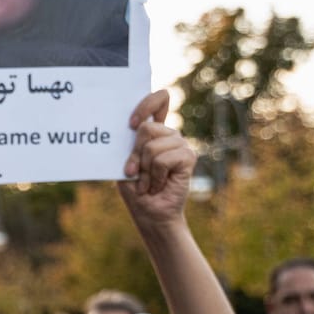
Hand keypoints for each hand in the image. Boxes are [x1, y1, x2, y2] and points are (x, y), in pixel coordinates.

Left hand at [117, 90, 193, 228]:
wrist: (150, 213)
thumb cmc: (135, 189)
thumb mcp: (125, 165)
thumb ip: (129, 146)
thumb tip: (131, 127)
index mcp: (154, 132)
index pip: (159, 100)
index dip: (146, 104)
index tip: (131, 123)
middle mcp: (169, 135)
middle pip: (146, 128)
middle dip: (134, 154)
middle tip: (133, 173)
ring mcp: (180, 145)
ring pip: (152, 147)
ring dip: (144, 171)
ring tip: (147, 183)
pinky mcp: (188, 157)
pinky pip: (163, 159)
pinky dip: (155, 177)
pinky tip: (159, 185)